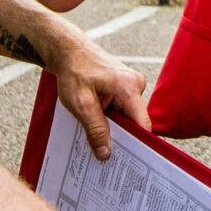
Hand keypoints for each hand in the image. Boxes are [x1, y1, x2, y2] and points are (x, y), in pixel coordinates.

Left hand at [48, 36, 150, 161]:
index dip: (138, 143)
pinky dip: (110, 117)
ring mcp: (131, 85)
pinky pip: (121, 109)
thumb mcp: (81, 104)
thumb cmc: (74, 71)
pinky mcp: (124, 86)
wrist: (67, 51)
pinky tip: (96, 120)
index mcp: (130, 87)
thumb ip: (96, 129)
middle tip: (105, 154)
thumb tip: (106, 153)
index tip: (129, 160)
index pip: (143, 124)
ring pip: (126, 116)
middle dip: (121, 137)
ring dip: (112, 126)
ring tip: (96, 134)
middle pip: (134, 121)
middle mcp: (135, 85)